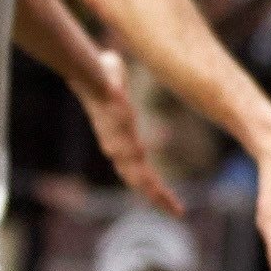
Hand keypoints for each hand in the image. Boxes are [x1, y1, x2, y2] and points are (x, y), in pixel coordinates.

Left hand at [78, 73, 182, 221]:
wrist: (95, 78)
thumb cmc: (101, 71)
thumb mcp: (111, 73)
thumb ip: (114, 71)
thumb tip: (109, 58)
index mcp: (117, 135)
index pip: (133, 159)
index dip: (144, 175)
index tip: (156, 187)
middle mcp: (118, 148)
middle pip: (139, 178)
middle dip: (157, 195)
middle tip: (175, 211)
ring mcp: (121, 151)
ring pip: (142, 182)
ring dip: (159, 198)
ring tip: (176, 212)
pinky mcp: (126, 151)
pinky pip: (142, 177)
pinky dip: (155, 192)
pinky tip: (167, 203)